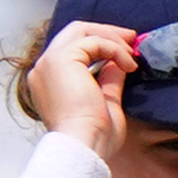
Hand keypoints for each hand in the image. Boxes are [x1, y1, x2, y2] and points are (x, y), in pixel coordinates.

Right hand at [23, 17, 135, 151]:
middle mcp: (43, 68)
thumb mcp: (105, 103)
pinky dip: (115, 49)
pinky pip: (93, 42)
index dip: (100, 43)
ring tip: (133, 53)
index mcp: (49, 81)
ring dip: (112, 38)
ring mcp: (49, 62)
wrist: (83, 147)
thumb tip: (117, 63)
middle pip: (74, 32)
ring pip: (82, 30)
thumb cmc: (94, 139)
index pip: (72, 49)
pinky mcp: (61, 60)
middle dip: (106, 32)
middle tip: (133, 39)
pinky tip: (129, 65)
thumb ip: (108, 80)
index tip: (126, 50)